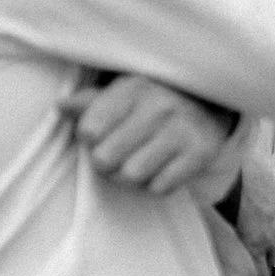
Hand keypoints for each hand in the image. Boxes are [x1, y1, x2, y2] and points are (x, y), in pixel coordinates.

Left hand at [63, 74, 237, 198]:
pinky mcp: (202, 153)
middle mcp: (160, 107)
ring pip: (132, 175)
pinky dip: (157, 184)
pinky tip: (162, 168)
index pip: (89, 131)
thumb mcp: (125, 92)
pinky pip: (161, 187)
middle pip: (105, 159)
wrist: (212, 103)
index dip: (90, 138)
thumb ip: (91, 101)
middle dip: (106, 163)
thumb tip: (61, 106)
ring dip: (130, 177)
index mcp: (135, 88)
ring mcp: (183, 131)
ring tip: (138, 164)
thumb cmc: (155, 100)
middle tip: (117, 156)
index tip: (103, 134)